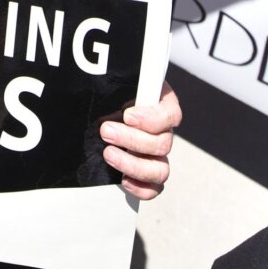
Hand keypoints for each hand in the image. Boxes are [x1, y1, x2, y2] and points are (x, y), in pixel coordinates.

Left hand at [100, 81, 180, 199]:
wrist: (97, 111)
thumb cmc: (106, 95)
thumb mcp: (111, 83)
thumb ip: (113, 82)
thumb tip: (100, 80)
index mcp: (160, 105)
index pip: (170, 114)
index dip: (152, 118)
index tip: (127, 115)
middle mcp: (162, 132)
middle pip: (163, 143)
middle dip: (131, 139)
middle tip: (105, 131)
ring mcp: (156, 155)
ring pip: (161, 169)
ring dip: (133, 165)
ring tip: (108, 154)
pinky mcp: (147, 174)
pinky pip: (154, 188)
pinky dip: (141, 187)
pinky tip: (122, 180)